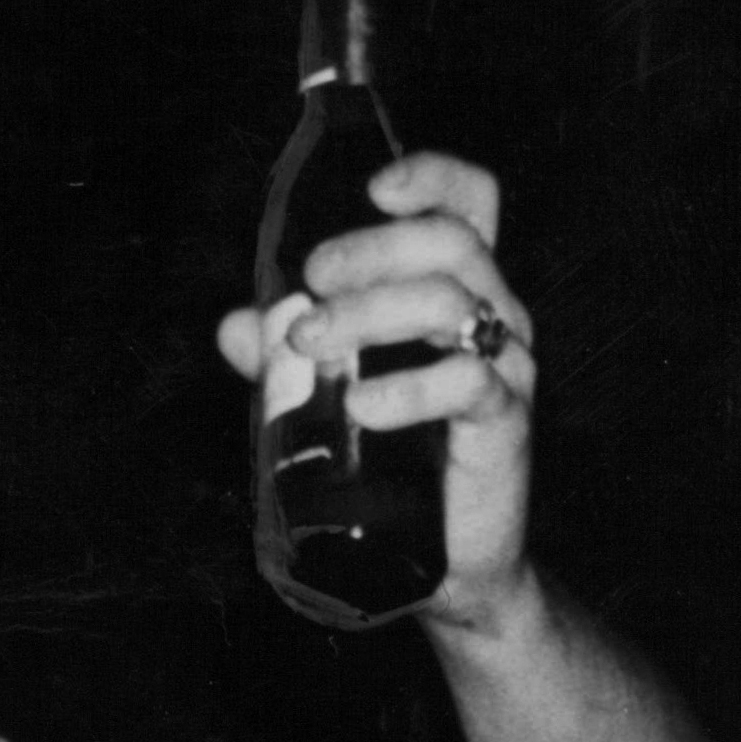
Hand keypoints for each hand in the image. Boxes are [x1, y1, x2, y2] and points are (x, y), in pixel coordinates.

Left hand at [217, 148, 546, 615]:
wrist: (445, 564)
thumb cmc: (395, 464)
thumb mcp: (330, 399)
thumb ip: (286, 360)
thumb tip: (234, 327)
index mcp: (459, 290)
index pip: (470, 204)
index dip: (433, 177)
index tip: (374, 189)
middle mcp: (494, 313)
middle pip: (449, 241)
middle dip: (370, 251)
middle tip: (311, 284)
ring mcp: (507, 364)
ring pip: (450, 303)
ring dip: (369, 313)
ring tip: (309, 347)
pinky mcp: (506, 420)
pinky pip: (465, 382)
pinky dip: (406, 388)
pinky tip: (359, 406)